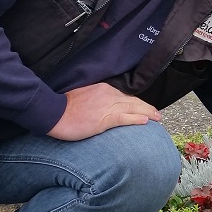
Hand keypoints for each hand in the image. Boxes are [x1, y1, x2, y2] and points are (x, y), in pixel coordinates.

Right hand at [47, 82, 161, 140]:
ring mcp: (107, 106)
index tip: (145, 107)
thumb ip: (97, 100)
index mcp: (104, 89)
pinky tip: (145, 121)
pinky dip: (135, 119)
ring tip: (157, 118)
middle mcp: (109, 95)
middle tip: (157, 114)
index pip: (125, 96)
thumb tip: (104, 108)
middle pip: (133, 101)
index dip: (137, 102)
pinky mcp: (104, 118)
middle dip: (147, 107)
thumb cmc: (65, 108)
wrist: (53, 112)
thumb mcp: (85, 98)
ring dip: (147, 113)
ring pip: (133, 108)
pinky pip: (124, 118)